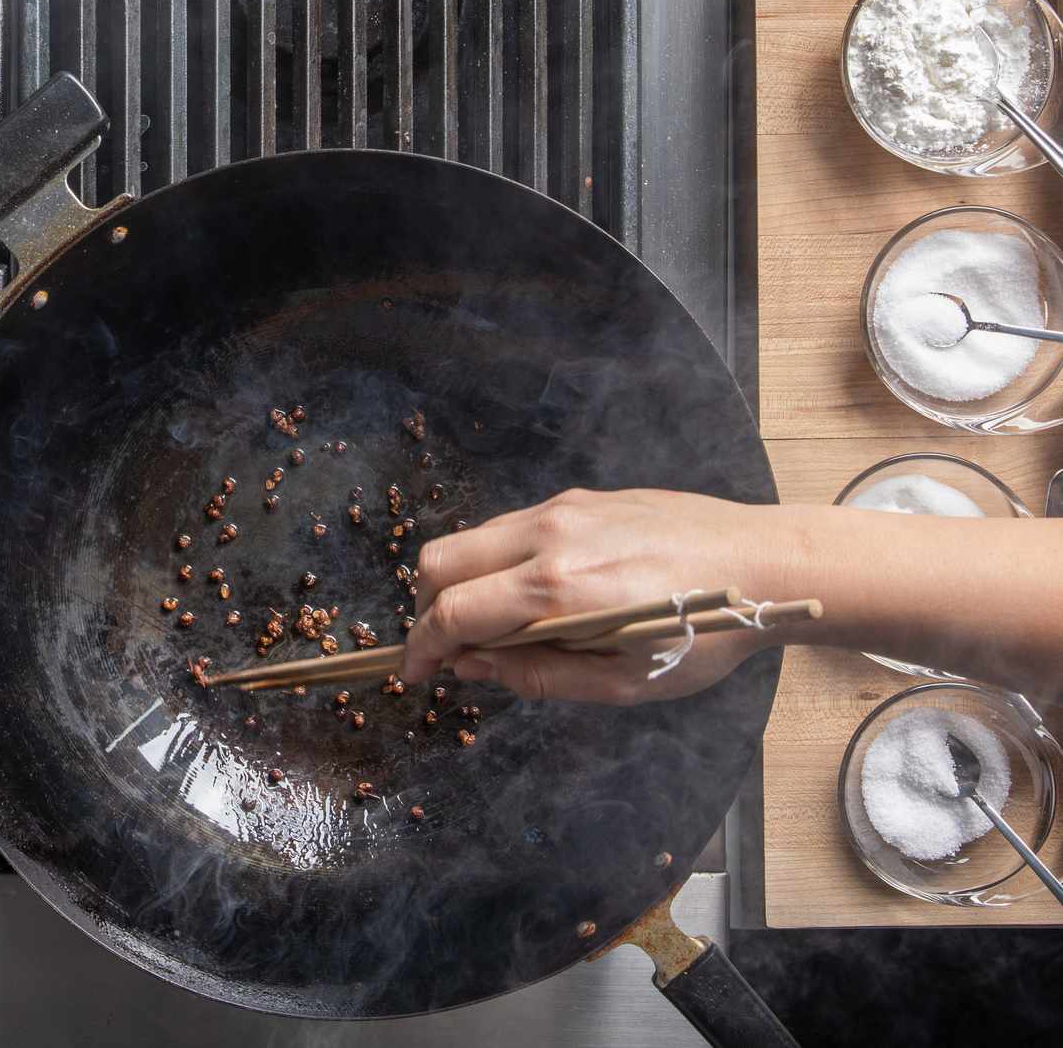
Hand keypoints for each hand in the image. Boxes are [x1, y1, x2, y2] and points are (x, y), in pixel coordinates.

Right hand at [400, 488, 790, 703]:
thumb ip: (538, 676)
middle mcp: (547, 537)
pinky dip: (496, 562)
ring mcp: (561, 509)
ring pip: (472, 539)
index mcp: (558, 590)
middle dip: (427, 609)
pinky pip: (509, 527)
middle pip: (441, 561)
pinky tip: (534, 594)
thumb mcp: (623, 682)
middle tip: (451, 648)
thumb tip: (471, 668)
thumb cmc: (702, 637)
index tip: (416, 675)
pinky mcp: (578, 497)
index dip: (421, 648)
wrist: (762, 564)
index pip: (453, 612)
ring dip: (462, 583)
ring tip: (496, 625)